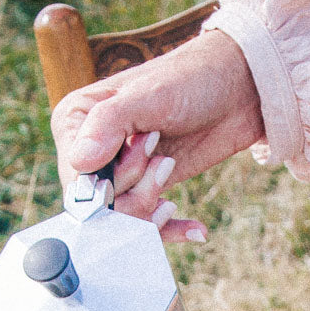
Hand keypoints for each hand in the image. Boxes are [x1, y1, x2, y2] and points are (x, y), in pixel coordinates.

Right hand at [51, 29, 263, 242]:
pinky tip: (196, 229)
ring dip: (151, 210)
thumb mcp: (147, 96)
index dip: (110, 180)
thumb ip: (109, 124)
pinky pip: (148, 225)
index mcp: (75, 121)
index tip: (148, 150)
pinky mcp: (145, 189)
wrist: (233, 89)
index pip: (76, 177)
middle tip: (165, 160)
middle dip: (134, 193)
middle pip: (99, 205)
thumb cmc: (187, 80)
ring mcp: (118, 173)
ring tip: (171, 169)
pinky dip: (172, 230)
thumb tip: (79, 161)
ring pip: (123, 220)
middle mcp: (90, 151)